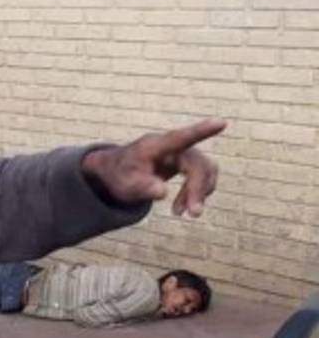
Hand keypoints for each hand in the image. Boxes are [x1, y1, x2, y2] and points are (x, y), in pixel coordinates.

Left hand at [82, 118, 225, 217]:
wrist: (116, 172)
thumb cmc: (121, 175)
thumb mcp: (125, 185)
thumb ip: (142, 187)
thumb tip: (162, 191)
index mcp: (155, 146)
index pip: (180, 138)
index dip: (201, 131)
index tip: (221, 122)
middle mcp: (172, 147)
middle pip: (197, 164)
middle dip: (197, 189)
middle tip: (193, 215)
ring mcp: (182, 153)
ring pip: (204, 171)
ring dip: (198, 193)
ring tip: (182, 213)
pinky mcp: (187, 163)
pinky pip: (202, 176)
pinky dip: (196, 193)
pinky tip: (183, 207)